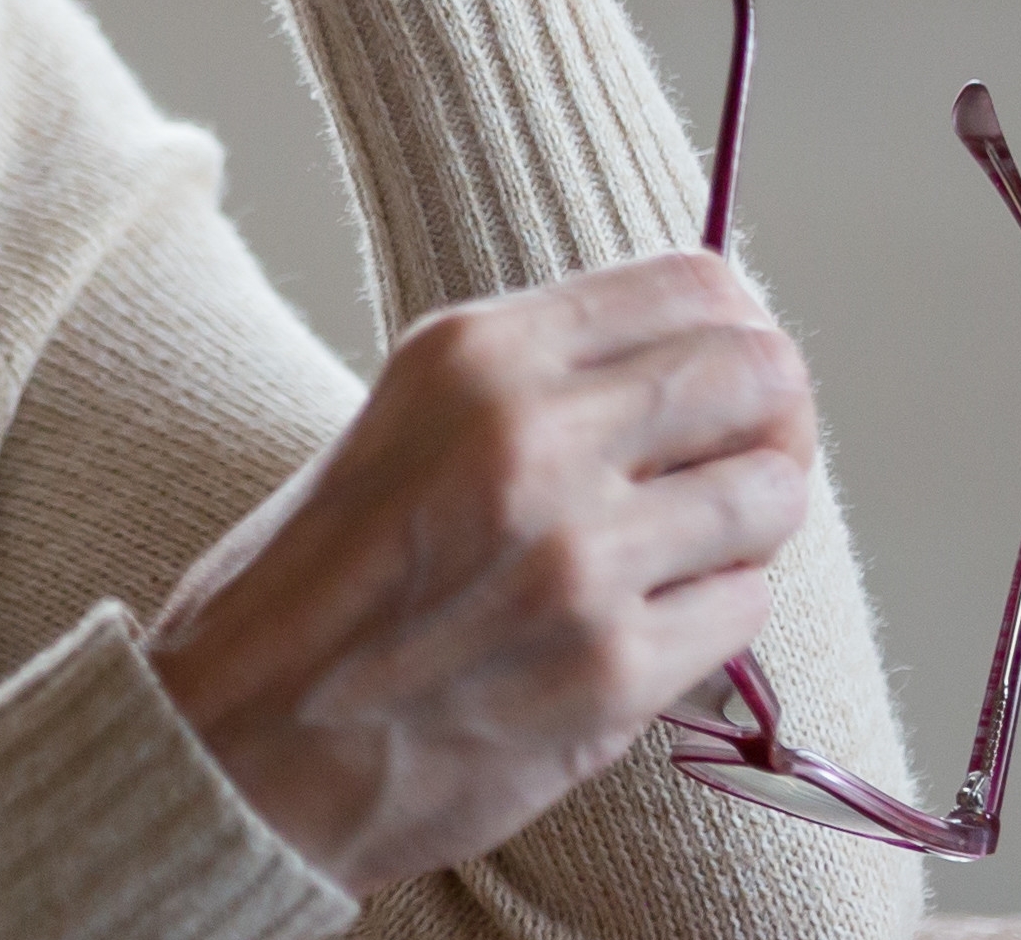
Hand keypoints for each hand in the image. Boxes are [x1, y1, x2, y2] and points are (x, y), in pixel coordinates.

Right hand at [136, 254, 817, 894]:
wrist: (248, 737)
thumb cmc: (329, 577)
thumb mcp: (416, 416)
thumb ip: (549, 375)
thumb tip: (707, 351)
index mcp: (477, 354)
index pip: (696, 284)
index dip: (738, 327)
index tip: (732, 371)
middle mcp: (531, 438)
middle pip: (758, 376)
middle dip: (772, 417)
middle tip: (742, 457)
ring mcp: (578, 559)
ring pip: (771, 496)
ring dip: (748, 523)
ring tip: (689, 548)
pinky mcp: (610, 672)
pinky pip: (743, 611)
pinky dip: (713, 616)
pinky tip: (645, 624)